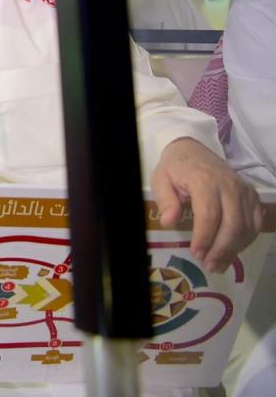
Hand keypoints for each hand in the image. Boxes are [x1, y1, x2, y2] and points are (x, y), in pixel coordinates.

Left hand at [151, 137, 262, 271]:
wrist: (193, 150)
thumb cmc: (176, 168)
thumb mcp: (161, 180)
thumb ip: (165, 201)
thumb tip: (169, 222)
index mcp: (204, 180)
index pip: (209, 215)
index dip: (204, 238)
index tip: (196, 253)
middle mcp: (229, 185)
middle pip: (233, 224)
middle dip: (221, 249)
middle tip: (209, 265)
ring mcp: (244, 190)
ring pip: (247, 226)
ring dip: (234, 249)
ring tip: (219, 263)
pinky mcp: (252, 195)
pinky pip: (255, 223)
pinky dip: (246, 240)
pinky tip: (232, 250)